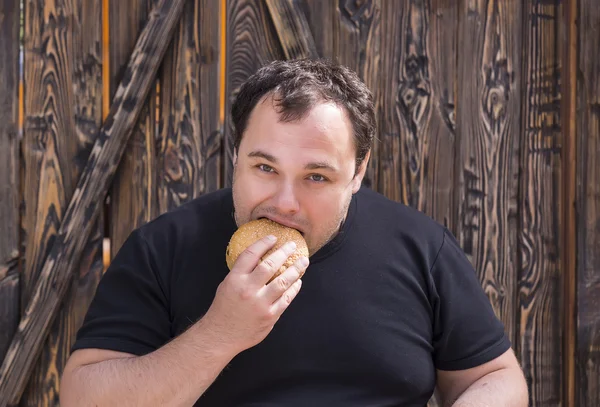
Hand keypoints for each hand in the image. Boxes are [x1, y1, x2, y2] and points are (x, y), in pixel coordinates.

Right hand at [203, 235, 308, 353]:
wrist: (221, 335)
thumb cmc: (224, 308)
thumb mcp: (227, 284)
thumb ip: (242, 272)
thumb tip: (260, 257)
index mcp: (235, 279)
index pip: (251, 254)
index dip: (263, 243)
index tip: (273, 237)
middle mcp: (248, 290)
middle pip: (270, 265)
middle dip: (284, 252)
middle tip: (293, 245)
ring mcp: (260, 304)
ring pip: (283, 281)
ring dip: (296, 269)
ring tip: (303, 261)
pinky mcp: (270, 316)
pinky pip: (287, 299)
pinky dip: (294, 288)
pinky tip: (298, 282)